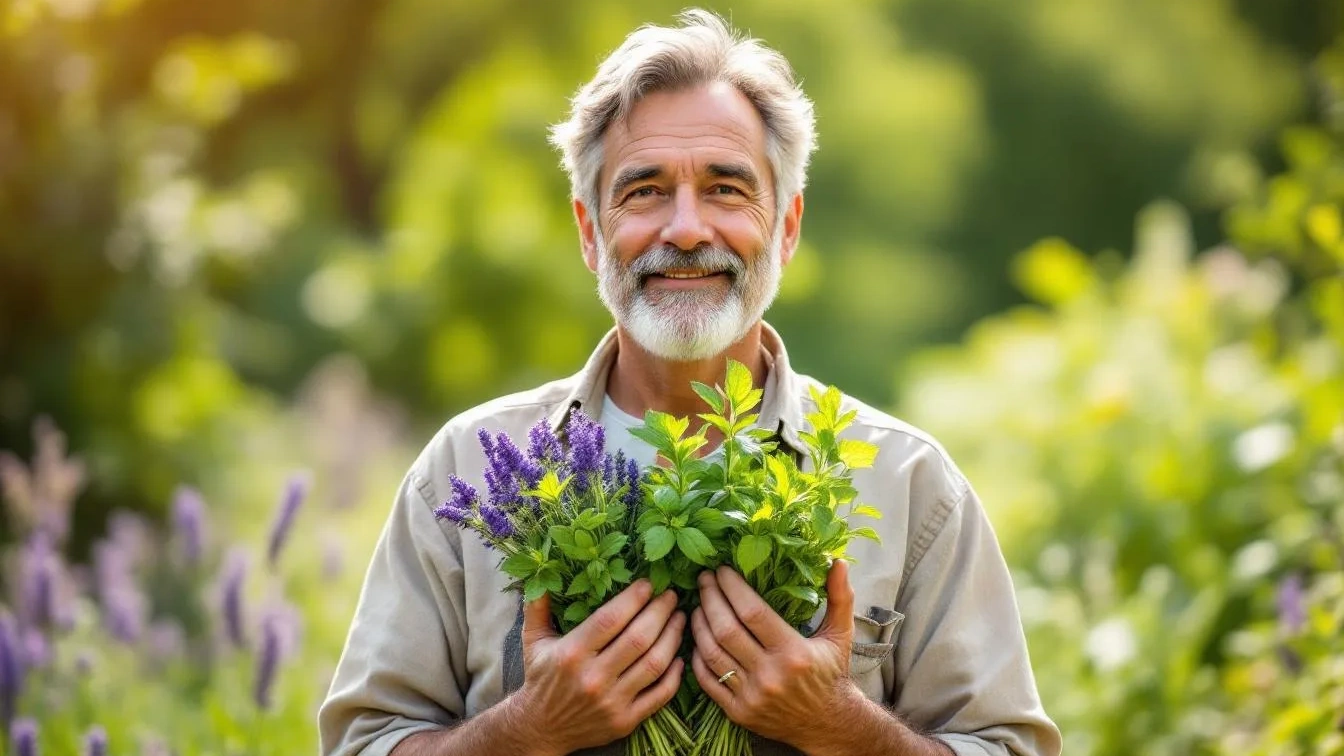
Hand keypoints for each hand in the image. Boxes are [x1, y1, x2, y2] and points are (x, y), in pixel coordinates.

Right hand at [513, 579, 685, 755]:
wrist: (541, 728)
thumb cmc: (541, 677)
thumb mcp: (533, 640)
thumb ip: (538, 606)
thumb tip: (542, 573)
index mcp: (572, 654)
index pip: (610, 620)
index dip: (633, 599)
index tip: (648, 584)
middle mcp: (593, 678)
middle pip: (638, 639)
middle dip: (660, 612)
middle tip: (671, 596)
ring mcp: (612, 702)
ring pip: (654, 664)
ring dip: (672, 637)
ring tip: (679, 619)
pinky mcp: (625, 721)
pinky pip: (660, 695)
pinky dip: (674, 674)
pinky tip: (679, 656)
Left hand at [690, 560, 859, 750]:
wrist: (829, 723)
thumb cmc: (831, 672)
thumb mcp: (840, 634)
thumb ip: (840, 597)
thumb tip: (839, 562)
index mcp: (793, 652)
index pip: (752, 612)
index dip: (732, 587)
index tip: (722, 570)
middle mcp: (770, 675)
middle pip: (726, 629)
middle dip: (710, 599)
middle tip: (704, 580)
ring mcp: (751, 696)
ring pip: (712, 653)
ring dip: (699, 624)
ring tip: (698, 605)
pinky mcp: (738, 712)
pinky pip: (708, 680)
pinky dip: (698, 657)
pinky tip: (698, 638)